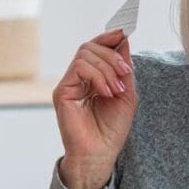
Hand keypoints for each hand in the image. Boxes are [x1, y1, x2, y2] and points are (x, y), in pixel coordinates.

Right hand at [51, 29, 136, 188]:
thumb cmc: (111, 130)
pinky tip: (106, 91)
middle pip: (90, 47)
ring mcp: (68, 84)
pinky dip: (97, 76)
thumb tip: (123, 39)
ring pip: (84, 54)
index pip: (96, 47)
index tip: (124, 33)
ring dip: (107, 68)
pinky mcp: (62, 91)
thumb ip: (124, 68)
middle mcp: (78, 78)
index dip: (109, 37)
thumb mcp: (126, 93)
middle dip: (112, 55)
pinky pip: (78, 68)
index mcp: (92, 77)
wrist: (100, 154)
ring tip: (117, 89)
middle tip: (125, 72)